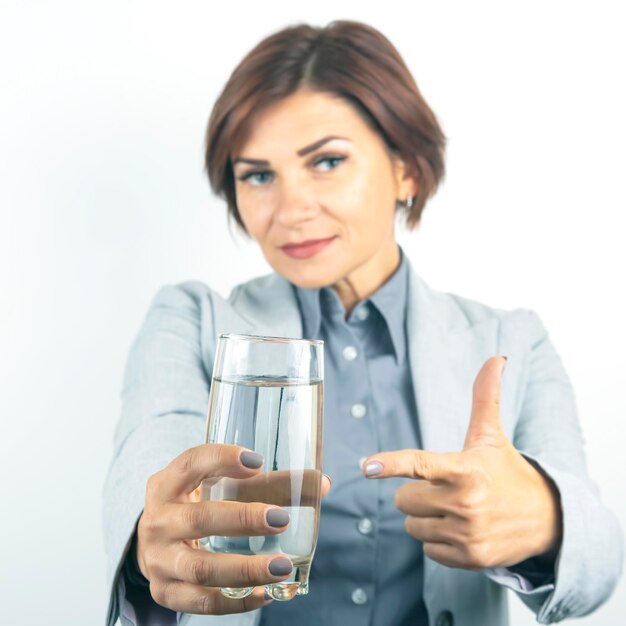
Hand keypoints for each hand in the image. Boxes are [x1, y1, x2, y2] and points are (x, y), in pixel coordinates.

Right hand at [135, 444, 331, 613]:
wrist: (154, 543)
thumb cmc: (197, 505)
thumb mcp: (217, 487)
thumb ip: (267, 484)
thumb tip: (320, 483)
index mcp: (168, 483)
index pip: (191, 463)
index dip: (222, 460)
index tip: (258, 461)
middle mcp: (158, 520)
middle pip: (199, 518)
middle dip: (243, 519)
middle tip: (281, 520)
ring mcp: (158, 559)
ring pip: (201, 567)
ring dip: (245, 569)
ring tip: (283, 567)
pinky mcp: (166, 591)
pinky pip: (201, 601)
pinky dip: (235, 600)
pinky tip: (264, 593)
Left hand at [362, 356, 561, 569]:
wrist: (548, 519)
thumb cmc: (508, 471)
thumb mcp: (492, 436)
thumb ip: (485, 397)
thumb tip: (497, 358)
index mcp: (465, 468)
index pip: (420, 464)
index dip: (391, 464)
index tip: (366, 467)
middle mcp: (465, 503)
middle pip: (403, 501)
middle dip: (416, 494)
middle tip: (444, 488)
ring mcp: (467, 534)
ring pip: (412, 527)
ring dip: (426, 518)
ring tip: (456, 510)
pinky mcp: (470, 559)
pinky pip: (428, 550)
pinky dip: (438, 541)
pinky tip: (463, 530)